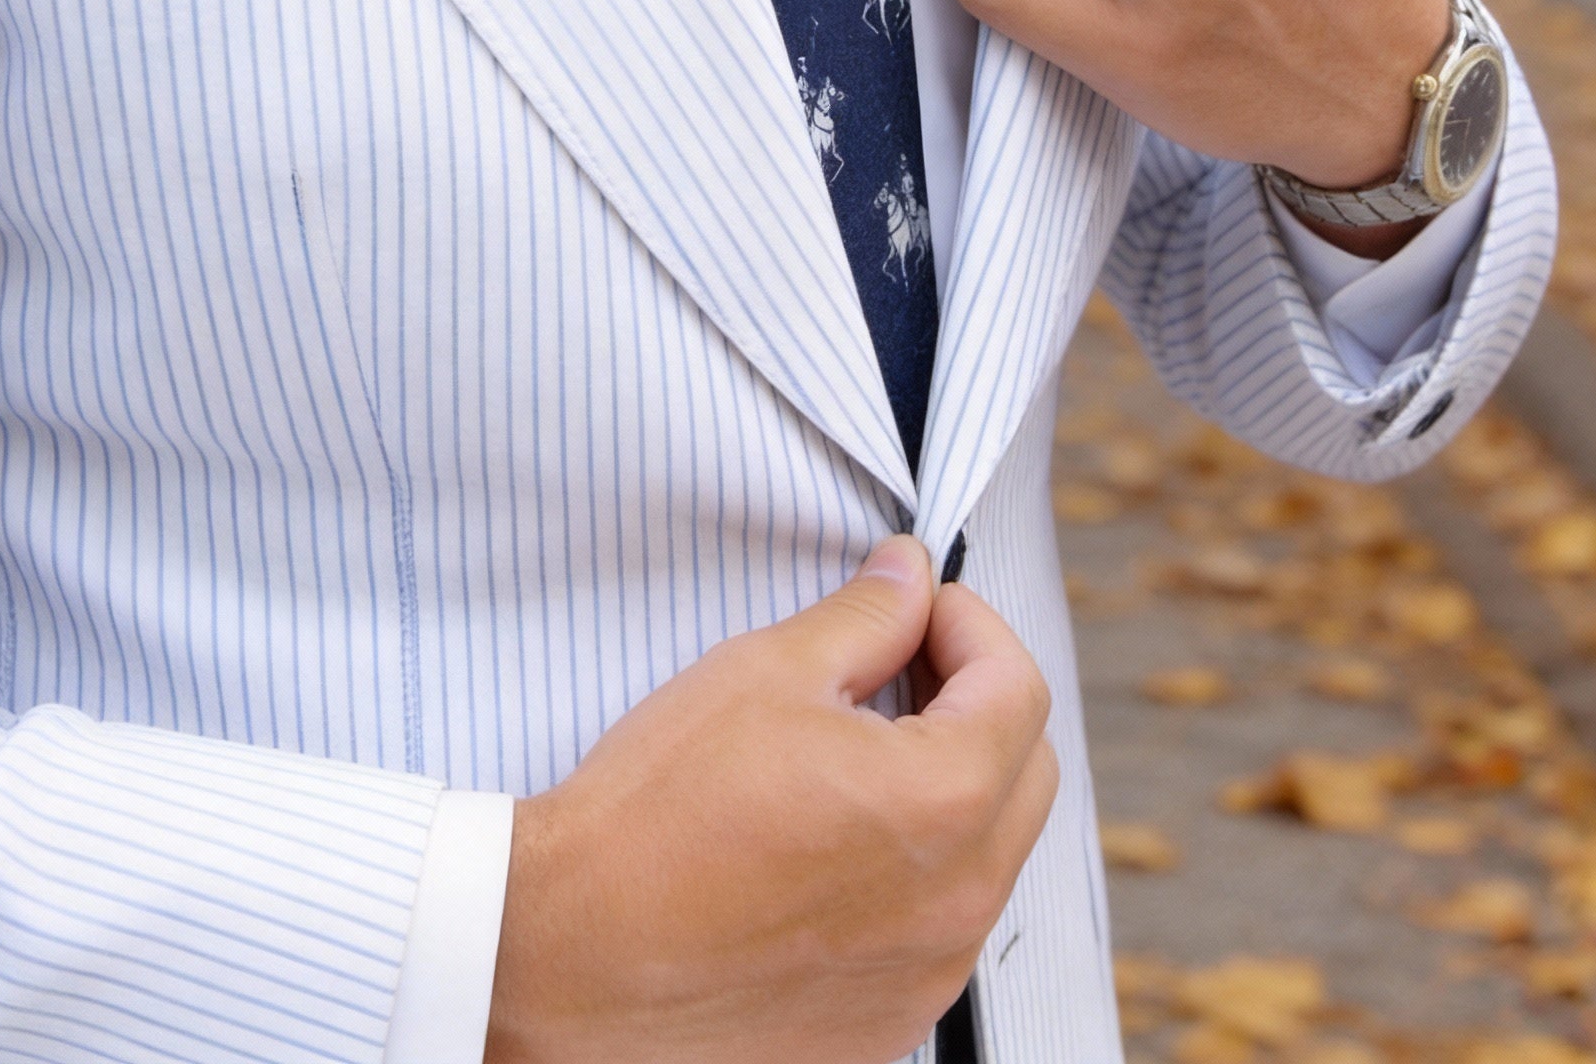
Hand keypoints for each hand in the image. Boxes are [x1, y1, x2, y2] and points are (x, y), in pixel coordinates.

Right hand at [484, 537, 1057, 1063]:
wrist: (570, 953)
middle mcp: (959, 903)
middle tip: (898, 664)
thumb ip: (867, 616)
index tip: (919, 605)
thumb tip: (911, 575)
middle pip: (1026, 771)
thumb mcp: (766, 671)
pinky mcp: (886, 1025)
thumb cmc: (657, 812)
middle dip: (978, 700)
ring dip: (951, 787)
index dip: (971, 623)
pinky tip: (831, 842)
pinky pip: (940, 929)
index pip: (1018, 687)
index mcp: (943, 803)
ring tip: (854, 752)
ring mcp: (927, 976)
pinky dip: (915, 871)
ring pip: (988, 855)